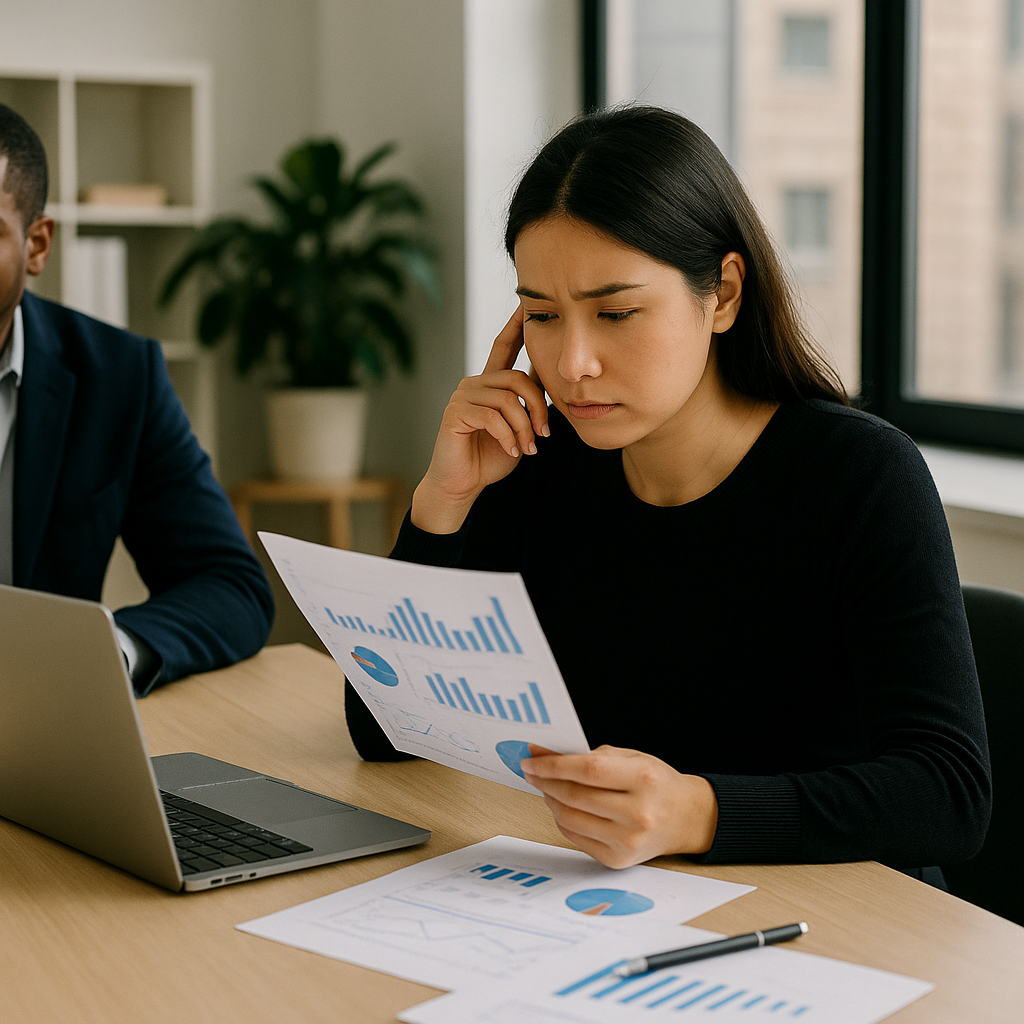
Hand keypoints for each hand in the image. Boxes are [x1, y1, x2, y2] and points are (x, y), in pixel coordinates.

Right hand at [412, 306, 548, 532]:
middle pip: (517, 378)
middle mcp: (473, 384)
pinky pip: (492, 417)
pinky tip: (511, 451)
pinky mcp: (454, 413)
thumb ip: (530, 403)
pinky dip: (508, 437)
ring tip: (527, 448)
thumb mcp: (520, 426)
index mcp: (489, 384)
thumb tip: (552, 379)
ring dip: (524, 428)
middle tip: (544, 434)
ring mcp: (462, 396)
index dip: (516, 326)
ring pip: (507, 400)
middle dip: (538, 407)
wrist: (462, 484)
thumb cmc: (491, 457)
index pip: (503, 347)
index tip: (527, 305)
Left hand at [521, 744, 718, 868]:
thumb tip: (545, 755)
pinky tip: (563, 806)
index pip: (588, 770)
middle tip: (532, 771)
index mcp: (644, 779)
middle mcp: (638, 813)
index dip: (553, 764)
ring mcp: (627, 840)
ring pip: (570, 818)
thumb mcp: (632, 758)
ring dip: (550, 800)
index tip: (531, 759)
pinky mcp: (617, 859)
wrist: (685, 818)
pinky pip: (575, 837)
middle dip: (545, 781)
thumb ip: (592, 756)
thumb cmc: (655, 783)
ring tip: (547, 787)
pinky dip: (562, 819)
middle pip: (575, 796)